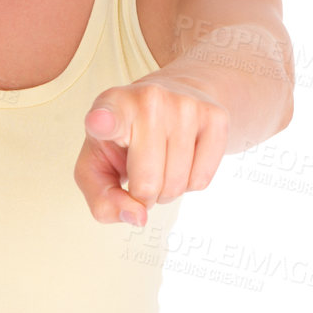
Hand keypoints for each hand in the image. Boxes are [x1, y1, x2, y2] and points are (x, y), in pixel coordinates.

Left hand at [74, 74, 230, 224]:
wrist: (174, 96)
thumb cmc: (125, 138)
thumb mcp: (97, 167)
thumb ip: (102, 200)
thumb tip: (137, 216)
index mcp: (111, 107)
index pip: (107, 117)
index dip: (102, 123)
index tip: (99, 122)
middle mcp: (149, 100)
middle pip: (148, 184)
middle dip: (145, 195)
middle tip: (141, 173)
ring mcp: (186, 106)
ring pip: (177, 185)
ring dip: (167, 190)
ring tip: (161, 163)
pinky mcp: (215, 117)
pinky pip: (201, 180)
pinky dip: (190, 183)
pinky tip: (182, 158)